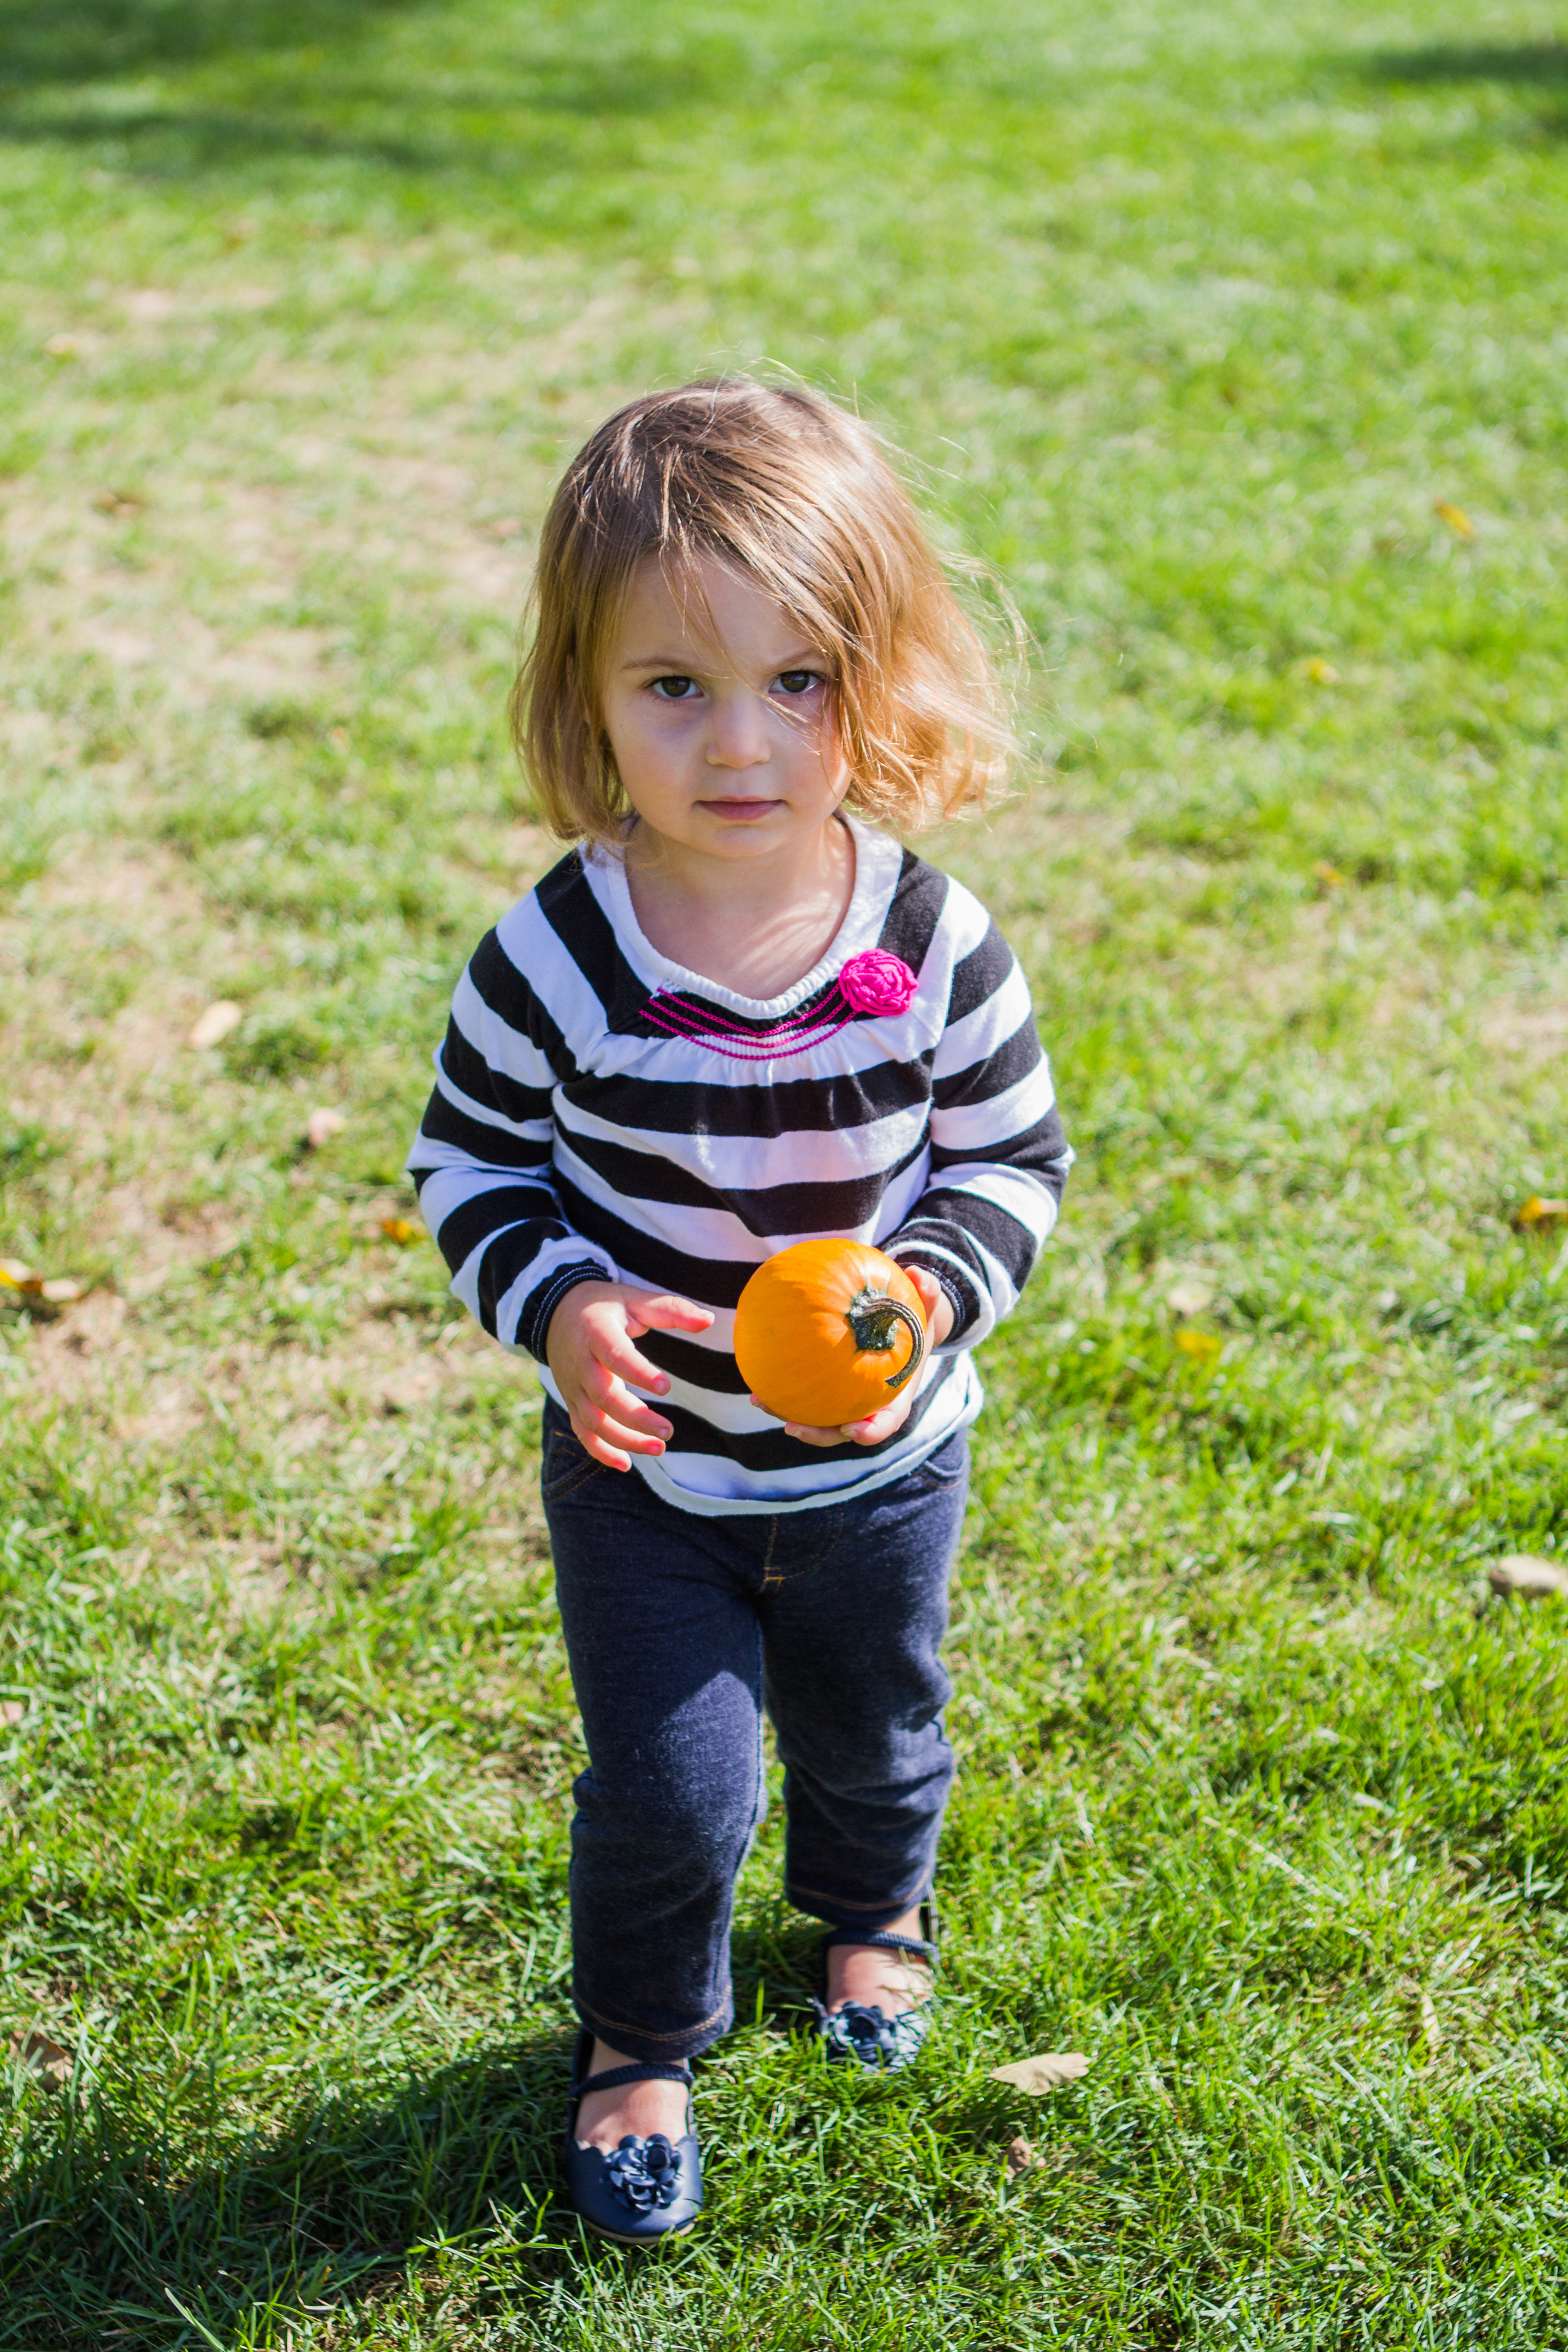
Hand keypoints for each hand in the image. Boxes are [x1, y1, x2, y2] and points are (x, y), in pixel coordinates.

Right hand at [546, 1281, 713, 1470]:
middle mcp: (581, 1363)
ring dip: (624, 1440)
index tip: (666, 1387)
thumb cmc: (604, 1306)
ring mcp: (573, 1386)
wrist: (557, 1314)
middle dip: (635, 1418)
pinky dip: (600, 1452)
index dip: (638, 1373)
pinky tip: (626, 1464)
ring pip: (593, 1421)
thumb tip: (709, 1319)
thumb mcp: (635, 1299)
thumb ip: (671, 1310)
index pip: (615, 1356)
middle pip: (603, 1397)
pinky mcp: (572, 1402)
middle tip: (668, 1431)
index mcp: (596, 1333)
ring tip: (659, 1448)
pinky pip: (582, 1432)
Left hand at [752, 1266, 953, 1449]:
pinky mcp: (828, 1395)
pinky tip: (756, 1377)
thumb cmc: (915, 1324)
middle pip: (843, 1431)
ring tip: (760, 1401)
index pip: (887, 1422)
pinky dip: (782, 1391)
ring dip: (788, 1414)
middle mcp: (869, 1408)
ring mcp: (847, 1404)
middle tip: (793, 1427)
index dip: (871, 1431)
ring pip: (818, 1419)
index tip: (854, 1431)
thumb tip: (919, 1273)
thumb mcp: (924, 1309)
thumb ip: (926, 1293)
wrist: (904, 1335)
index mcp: (895, 1397)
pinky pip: (805, 1397)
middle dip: (818, 1433)